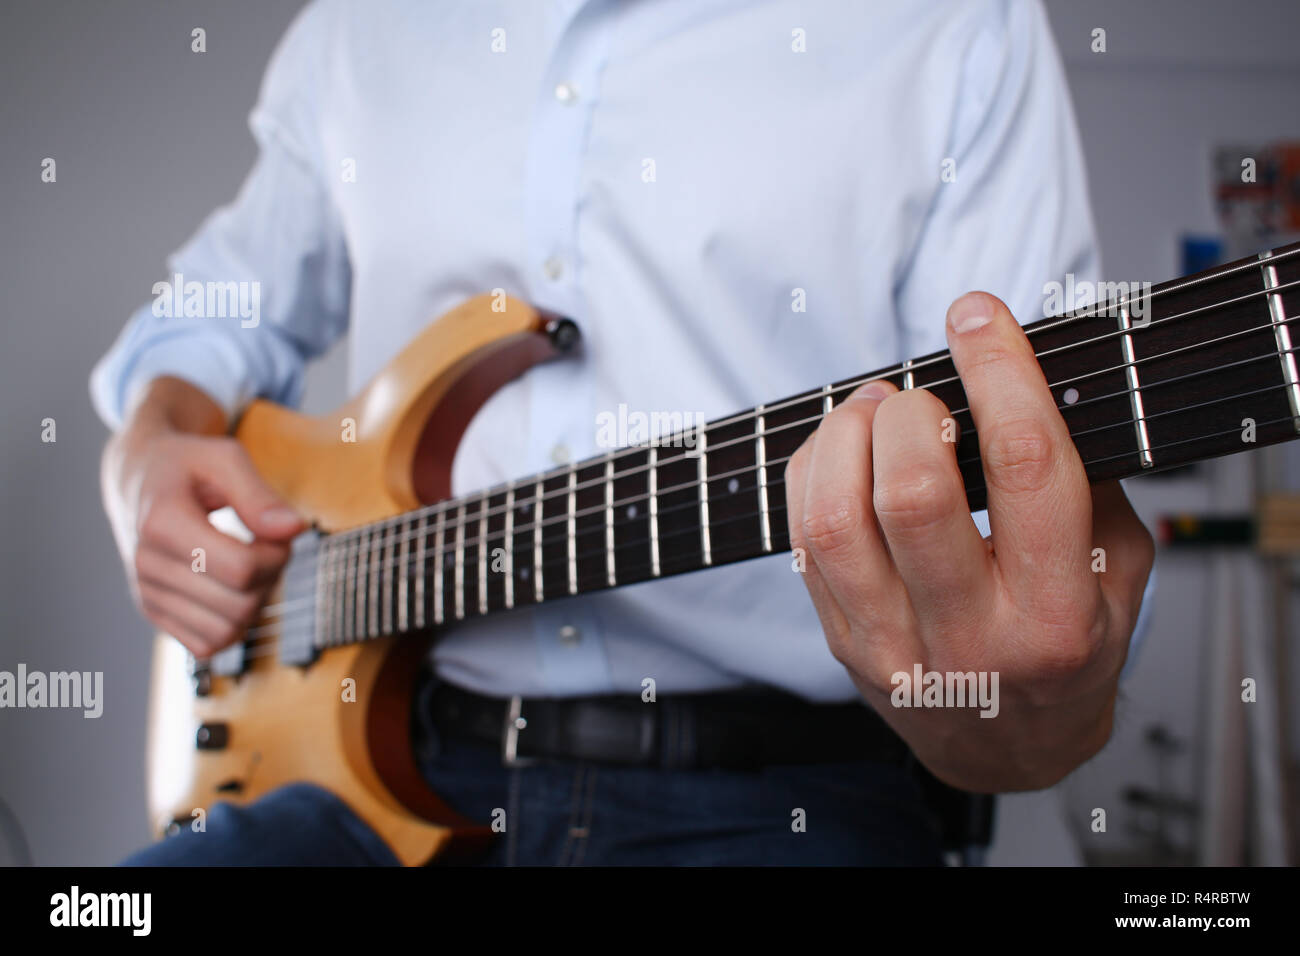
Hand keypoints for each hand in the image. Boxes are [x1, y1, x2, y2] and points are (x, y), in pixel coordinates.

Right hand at [102, 379, 304, 657]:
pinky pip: (208, 644)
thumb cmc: (188, 466)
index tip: (275, 531)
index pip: (241, 568)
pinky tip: (232, 588)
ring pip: (227, 632)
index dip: (276, 555)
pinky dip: (233, 624)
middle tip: (266, 545)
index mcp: (162, 523)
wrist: (138, 479)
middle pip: (239, 605)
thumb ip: (259, 495)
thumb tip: (294, 530)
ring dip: (254, 603)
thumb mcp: (224, 459)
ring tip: (249, 566)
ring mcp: (147, 593)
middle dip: (270, 578)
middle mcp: (147, 565)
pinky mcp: (153, 612)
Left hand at [785, 292, 1153, 791]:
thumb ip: (1091, 486)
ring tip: (870, 409)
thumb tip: (1032, 382)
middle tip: (919, 392)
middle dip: (908, 412)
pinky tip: (839, 450)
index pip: (1025, 466)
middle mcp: (971, 638)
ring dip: (842, 437)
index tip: (978, 316)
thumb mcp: (1119, 573)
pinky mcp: (841, 642)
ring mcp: (894, 646)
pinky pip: (803, 542)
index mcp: (1056, 615)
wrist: (1007, 747)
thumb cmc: (1068, 648)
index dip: (999, 371)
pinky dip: (811, 473)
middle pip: (912, 494)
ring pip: (834, 521)